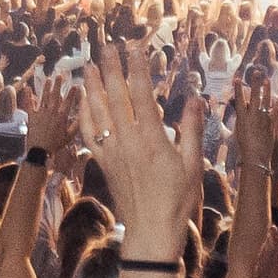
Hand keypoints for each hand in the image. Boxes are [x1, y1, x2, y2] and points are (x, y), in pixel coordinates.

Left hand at [79, 42, 202, 247]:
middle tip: (107, 46)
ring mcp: (111, 151)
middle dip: (111, 68)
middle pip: (115, 96)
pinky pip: (88, 133)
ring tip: (89, 65)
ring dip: (92, 86)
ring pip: (97, 111)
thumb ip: (191, 129)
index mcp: (151, 138)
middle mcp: (127, 140)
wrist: (151, 231)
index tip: (135, 46)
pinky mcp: (102, 162)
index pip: (142, 93)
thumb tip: (195, 98)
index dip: (137, 66)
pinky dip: (83, 114)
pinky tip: (82, 101)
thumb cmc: (177, 199)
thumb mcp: (192, 164)